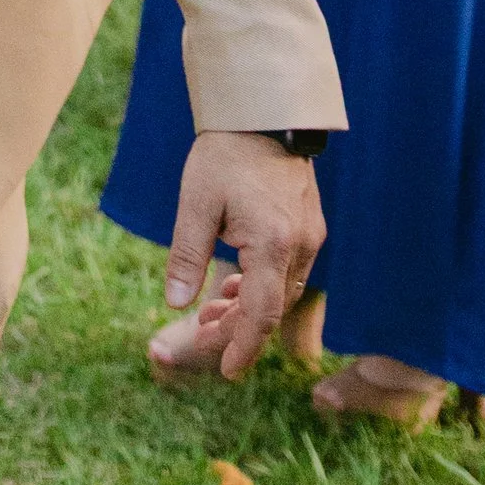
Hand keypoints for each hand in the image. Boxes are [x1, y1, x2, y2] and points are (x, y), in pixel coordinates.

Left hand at [162, 131, 324, 374]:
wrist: (262, 113)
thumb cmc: (223, 155)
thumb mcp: (195, 203)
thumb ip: (186, 256)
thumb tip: (174, 304)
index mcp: (271, 243)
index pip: (261, 314)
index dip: (242, 346)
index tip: (227, 372)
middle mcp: (299, 245)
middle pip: (272, 308)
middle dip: (238, 329)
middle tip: (201, 332)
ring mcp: (309, 236)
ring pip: (282, 292)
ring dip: (248, 307)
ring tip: (210, 309)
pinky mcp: (309, 226)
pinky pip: (289, 271)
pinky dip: (262, 285)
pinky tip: (233, 282)